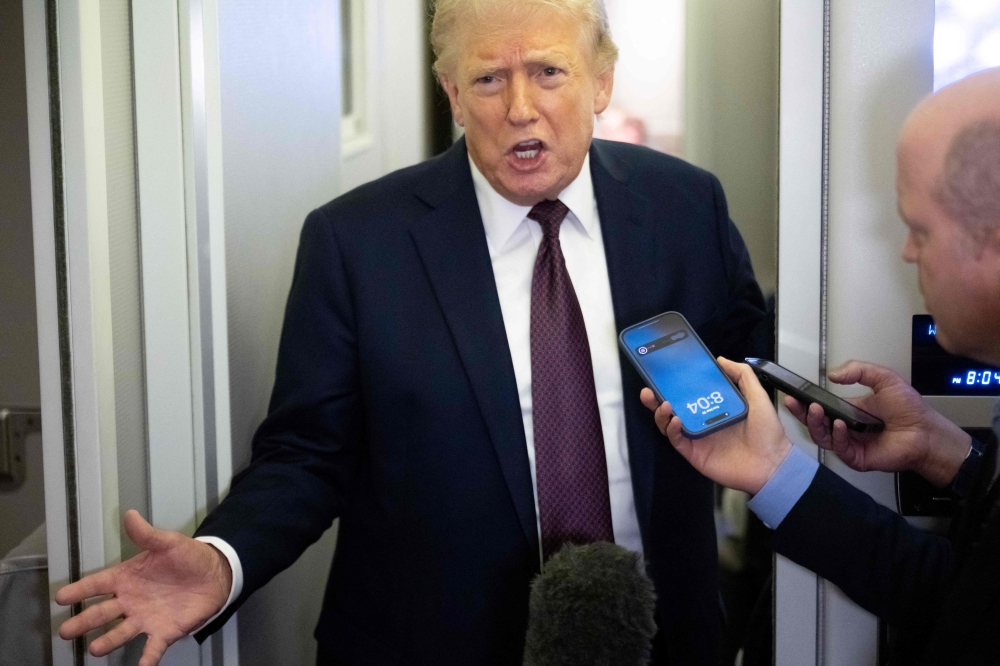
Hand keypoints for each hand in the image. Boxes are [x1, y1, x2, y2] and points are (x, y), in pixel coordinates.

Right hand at [56, 510, 231, 665]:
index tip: (61, 598)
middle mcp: (131, 601)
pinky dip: (146, 660)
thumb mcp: (168, 542)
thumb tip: (130, 515)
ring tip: (94, 649)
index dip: (80, 590)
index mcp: (128, 578)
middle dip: (84, 622)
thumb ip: (147, 534)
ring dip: (108, 641)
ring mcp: (146, 618)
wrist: (216, 573)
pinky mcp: (165, 631)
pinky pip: (153, 648)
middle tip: (65, 632)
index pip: (98, 584)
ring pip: (121, 632)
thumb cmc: (188, 556)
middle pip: (102, 613)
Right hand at [640, 357, 791, 493]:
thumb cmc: (768, 433)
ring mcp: (697, 437)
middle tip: (648, 389)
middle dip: (657, 398)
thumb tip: (721, 359)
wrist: (772, 465)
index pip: (689, 393)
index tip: (665, 373)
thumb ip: (742, 375)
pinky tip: (676, 420)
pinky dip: (671, 429)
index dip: (676, 384)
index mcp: (714, 408)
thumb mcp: (757, 396)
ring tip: (664, 403)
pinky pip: (676, 440)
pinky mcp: (694, 453)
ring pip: (669, 423)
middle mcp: (702, 421)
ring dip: (661, 413)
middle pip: (673, 408)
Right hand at [784, 361, 970, 486]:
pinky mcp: (856, 457)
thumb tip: (833, 374)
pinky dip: (837, 437)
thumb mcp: (884, 379)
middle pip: (815, 423)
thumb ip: (860, 370)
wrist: (926, 432)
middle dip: (802, 413)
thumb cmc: (910, 410)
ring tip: (816, 410)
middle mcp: (846, 428)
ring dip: (816, 423)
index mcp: (849, 410)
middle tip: (794, 402)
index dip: (806, 402)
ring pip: (822, 437)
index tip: (795, 393)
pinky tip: (841, 425)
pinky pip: (839, 449)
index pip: (821, 407)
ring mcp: (850, 444)